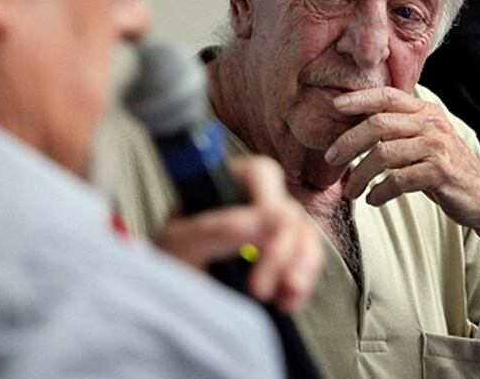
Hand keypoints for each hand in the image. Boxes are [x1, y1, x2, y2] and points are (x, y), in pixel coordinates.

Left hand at [154, 155, 323, 312]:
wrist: (170, 303)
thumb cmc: (170, 264)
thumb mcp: (181, 245)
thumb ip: (216, 229)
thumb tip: (261, 221)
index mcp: (226, 185)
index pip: (259, 175)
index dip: (270, 200)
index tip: (265, 238)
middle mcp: (254, 203)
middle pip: (287, 211)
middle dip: (282, 251)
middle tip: (259, 288)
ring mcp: (272, 230)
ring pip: (305, 236)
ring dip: (300, 267)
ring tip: (283, 298)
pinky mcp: (284, 259)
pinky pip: (309, 262)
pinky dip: (304, 281)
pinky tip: (287, 301)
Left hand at [323, 87, 479, 245]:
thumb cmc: (445, 169)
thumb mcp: (425, 140)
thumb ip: (399, 129)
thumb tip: (354, 128)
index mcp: (425, 111)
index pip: (387, 95)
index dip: (359, 98)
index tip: (335, 105)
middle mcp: (431, 123)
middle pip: (378, 124)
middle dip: (348, 141)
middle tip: (330, 158)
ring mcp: (437, 147)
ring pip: (384, 154)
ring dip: (360, 174)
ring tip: (350, 191)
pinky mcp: (439, 172)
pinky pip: (398, 180)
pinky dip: (380, 191)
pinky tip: (373, 199)